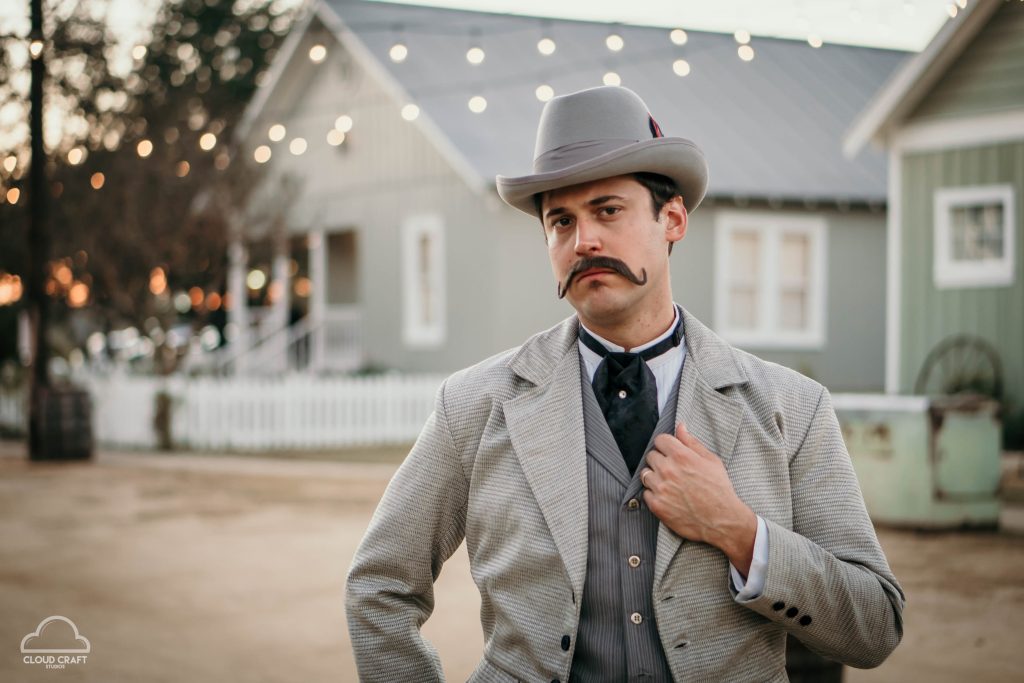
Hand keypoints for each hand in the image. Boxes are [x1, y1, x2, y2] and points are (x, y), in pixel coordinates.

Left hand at [640, 422, 756, 575]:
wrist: (722, 520)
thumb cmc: (719, 489)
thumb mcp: (711, 461)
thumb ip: (692, 442)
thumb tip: (680, 427)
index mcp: (682, 456)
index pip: (660, 440)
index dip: (666, 445)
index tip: (671, 452)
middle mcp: (668, 470)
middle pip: (651, 456)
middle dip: (660, 460)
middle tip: (673, 470)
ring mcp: (661, 488)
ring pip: (646, 474)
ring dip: (655, 477)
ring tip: (670, 484)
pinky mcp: (657, 505)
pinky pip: (645, 493)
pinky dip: (654, 494)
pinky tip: (668, 496)